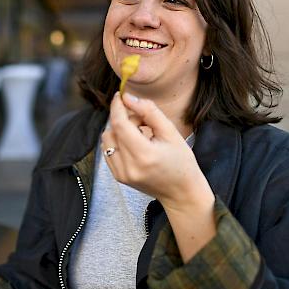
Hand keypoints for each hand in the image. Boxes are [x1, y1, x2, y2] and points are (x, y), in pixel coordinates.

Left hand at [102, 93, 215, 261]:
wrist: (181, 192)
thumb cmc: (181, 162)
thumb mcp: (171, 133)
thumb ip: (149, 112)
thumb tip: (128, 97)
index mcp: (144, 155)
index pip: (120, 124)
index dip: (117, 107)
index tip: (120, 96)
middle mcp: (128, 167)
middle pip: (113, 130)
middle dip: (126, 119)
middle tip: (144, 122)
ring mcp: (121, 174)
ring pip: (107, 140)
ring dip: (120, 131)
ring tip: (140, 135)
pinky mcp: (118, 177)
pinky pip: (108, 151)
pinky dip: (118, 142)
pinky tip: (134, 145)